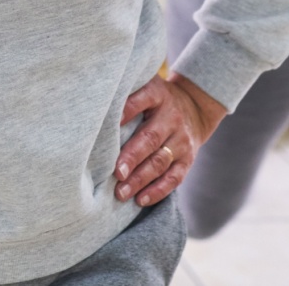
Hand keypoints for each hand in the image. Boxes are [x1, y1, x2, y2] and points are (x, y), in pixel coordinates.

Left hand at [115, 72, 226, 207]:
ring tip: (121, 193)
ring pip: (160, 162)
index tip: (106, 126)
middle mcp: (171, 118)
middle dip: (132, 157)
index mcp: (157, 95)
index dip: (124, 112)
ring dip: (140, 179)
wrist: (196, 109)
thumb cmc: (156, 101)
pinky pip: (174, 178)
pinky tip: (140, 200)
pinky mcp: (187, 160)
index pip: (140, 101)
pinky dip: (157, 191)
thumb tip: (92, 111)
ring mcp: (181, 141)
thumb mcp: (145, 88)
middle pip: (151, 138)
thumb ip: (126, 96)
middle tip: (116, 173)